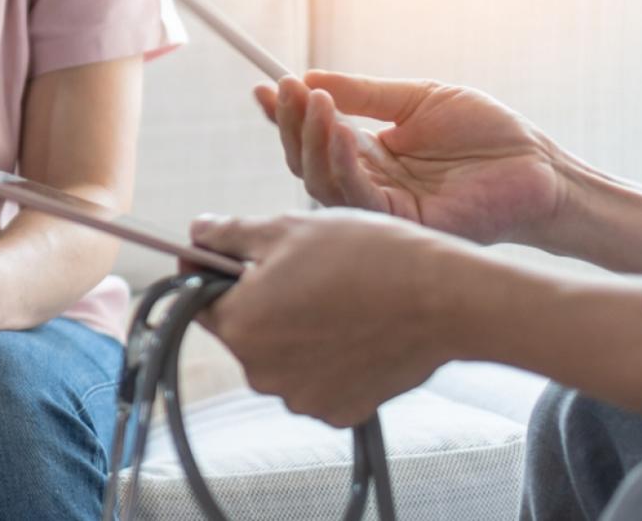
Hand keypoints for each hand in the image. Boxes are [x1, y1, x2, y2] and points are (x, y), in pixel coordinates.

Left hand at [190, 211, 478, 427]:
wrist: (446, 299)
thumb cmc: (364, 255)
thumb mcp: (286, 228)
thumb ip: (228, 234)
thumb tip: (195, 232)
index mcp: (238, 324)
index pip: (200, 299)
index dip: (212, 272)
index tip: (235, 255)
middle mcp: (259, 372)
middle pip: (242, 330)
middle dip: (262, 301)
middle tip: (305, 272)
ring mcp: (299, 398)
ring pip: (280, 357)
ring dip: (296, 331)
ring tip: (340, 299)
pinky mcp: (338, 413)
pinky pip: (316, 381)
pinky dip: (329, 359)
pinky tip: (359, 330)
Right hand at [256, 71, 567, 244]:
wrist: (541, 168)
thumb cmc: (489, 134)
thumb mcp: (418, 100)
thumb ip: (364, 94)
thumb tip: (309, 79)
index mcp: (371, 156)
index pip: (316, 137)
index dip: (287, 115)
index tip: (266, 87)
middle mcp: (369, 184)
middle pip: (308, 162)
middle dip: (293, 124)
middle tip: (289, 90)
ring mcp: (383, 208)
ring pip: (323, 183)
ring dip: (313, 141)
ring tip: (315, 103)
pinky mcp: (402, 226)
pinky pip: (358, 198)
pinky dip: (342, 165)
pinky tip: (342, 132)